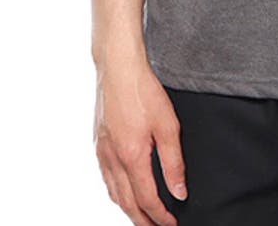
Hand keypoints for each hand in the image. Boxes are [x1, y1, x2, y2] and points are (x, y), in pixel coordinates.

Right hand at [93, 55, 186, 225]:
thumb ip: (173, 161)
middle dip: (142, 221)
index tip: (172, 224)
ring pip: (113, 193)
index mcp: (132, 157)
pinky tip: (122, 190)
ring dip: (128, 209)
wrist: (118, 68)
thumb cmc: (144, 91)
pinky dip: (115, 192)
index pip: (147, 200)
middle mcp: (113, 160)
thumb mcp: (168, 125)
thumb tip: (179, 192)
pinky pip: (105, 178)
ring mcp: (102, 152)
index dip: (160, 217)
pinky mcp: (98, 142)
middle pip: (127, 203)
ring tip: (141, 217)